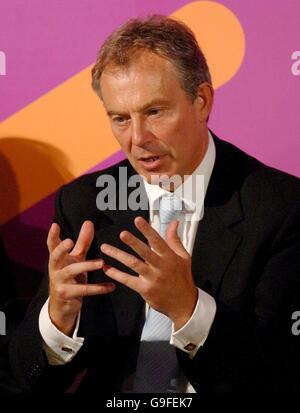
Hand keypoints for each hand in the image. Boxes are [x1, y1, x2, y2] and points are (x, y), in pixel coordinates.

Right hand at [47, 220, 114, 335]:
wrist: (62, 305)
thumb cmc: (70, 276)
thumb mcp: (76, 259)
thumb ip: (82, 242)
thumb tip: (89, 222)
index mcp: (57, 259)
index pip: (52, 245)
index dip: (52, 236)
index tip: (55, 225)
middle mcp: (55, 269)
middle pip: (56, 256)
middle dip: (62, 249)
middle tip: (70, 241)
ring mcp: (59, 282)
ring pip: (72, 272)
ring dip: (87, 266)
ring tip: (102, 263)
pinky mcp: (67, 295)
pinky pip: (84, 290)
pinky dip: (99, 288)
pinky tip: (111, 286)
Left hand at [100, 216, 197, 329]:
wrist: (183, 303)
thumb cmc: (182, 278)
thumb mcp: (183, 256)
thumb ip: (174, 239)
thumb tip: (173, 223)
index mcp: (169, 257)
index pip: (157, 241)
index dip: (147, 230)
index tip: (138, 220)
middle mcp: (160, 267)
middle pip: (145, 252)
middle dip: (133, 242)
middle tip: (122, 234)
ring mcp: (152, 279)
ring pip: (133, 265)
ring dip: (118, 255)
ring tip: (106, 248)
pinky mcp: (145, 290)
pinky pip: (128, 280)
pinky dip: (117, 274)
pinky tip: (107, 268)